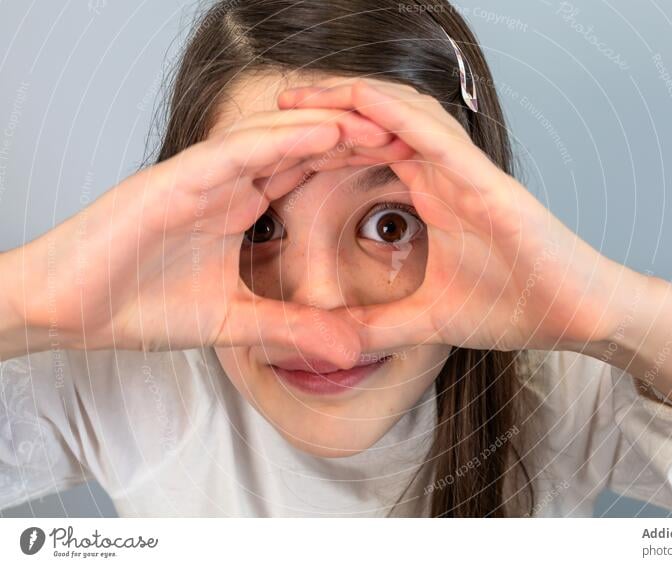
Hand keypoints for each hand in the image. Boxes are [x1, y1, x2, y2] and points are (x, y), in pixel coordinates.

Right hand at [2, 108, 402, 363]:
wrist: (64, 310)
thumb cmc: (136, 305)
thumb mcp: (234, 323)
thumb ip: (291, 329)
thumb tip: (349, 349)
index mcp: (240, 206)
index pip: (309, 174)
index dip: (356, 166)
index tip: (407, 169)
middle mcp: (226, 182)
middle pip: (303, 147)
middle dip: (356, 138)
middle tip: (411, 136)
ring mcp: (200, 176)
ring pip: (277, 137)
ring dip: (330, 127)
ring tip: (382, 124)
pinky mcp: (173, 179)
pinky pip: (236, 151)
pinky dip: (281, 139)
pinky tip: (324, 132)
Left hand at [278, 79, 649, 352]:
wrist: (576, 316)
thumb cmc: (516, 306)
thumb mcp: (429, 319)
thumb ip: (381, 325)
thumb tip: (335, 342)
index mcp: (432, 195)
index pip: (369, 153)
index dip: (324, 143)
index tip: (276, 145)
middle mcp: (445, 174)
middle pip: (377, 122)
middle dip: (325, 110)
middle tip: (274, 103)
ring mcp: (466, 172)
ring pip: (400, 115)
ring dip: (350, 100)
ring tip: (300, 94)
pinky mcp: (486, 180)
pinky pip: (433, 135)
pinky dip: (394, 114)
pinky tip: (356, 102)